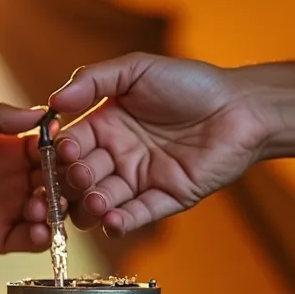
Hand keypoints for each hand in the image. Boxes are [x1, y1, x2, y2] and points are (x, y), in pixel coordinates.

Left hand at [0, 104, 56, 260]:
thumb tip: (40, 112)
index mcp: (5, 148)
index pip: (47, 147)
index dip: (62, 149)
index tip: (68, 151)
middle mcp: (12, 178)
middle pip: (56, 180)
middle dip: (66, 182)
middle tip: (64, 185)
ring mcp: (7, 209)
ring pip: (50, 210)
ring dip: (55, 209)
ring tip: (38, 207)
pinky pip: (32, 240)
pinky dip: (42, 236)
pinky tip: (37, 230)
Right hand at [43, 52, 273, 236]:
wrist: (241, 106)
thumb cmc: (191, 83)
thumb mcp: (137, 70)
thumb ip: (94, 79)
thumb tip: (54, 100)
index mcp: (106, 125)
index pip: (71, 145)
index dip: (62, 152)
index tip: (62, 152)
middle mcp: (119, 155)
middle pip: (81, 179)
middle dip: (74, 182)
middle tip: (81, 176)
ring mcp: (141, 180)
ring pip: (103, 203)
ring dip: (93, 206)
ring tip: (97, 201)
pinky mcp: (166, 198)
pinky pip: (137, 216)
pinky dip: (121, 224)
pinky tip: (112, 221)